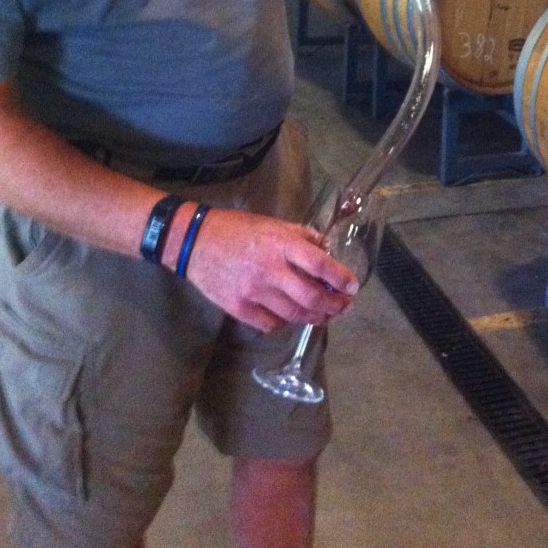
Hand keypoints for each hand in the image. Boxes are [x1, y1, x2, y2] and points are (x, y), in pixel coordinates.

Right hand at [179, 206, 359, 332]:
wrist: (194, 242)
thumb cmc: (237, 229)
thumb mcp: (272, 223)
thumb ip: (301, 236)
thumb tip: (326, 249)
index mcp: (280, 244)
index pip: (319, 265)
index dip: (341, 279)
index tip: (353, 287)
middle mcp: (270, 270)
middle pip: (311, 298)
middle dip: (334, 306)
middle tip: (344, 307)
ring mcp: (253, 293)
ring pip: (294, 316)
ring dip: (315, 318)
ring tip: (325, 315)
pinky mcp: (239, 309)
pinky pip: (271, 324)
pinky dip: (286, 324)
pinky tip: (291, 317)